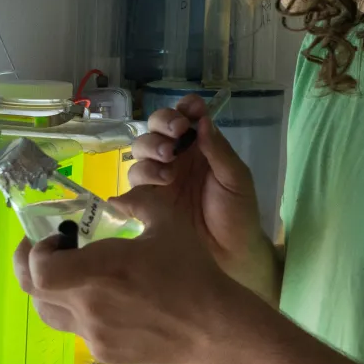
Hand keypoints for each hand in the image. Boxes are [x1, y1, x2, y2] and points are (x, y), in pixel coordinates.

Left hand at [13, 185, 249, 363]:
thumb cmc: (192, 270)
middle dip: (31, 265)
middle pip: (33, 291)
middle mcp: (91, 306)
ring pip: (48, 313)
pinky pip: (75, 328)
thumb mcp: (168, 222)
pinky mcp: (105, 351)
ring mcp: (95, 333)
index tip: (57, 239)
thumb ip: (139, 202)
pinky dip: (76, 310)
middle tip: (44, 250)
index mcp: (103, 270)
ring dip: (48, 289)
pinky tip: (101, 298)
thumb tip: (119, 196)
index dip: (37, 252)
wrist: (214, 326)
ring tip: (67, 275)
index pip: (40, 270)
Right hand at [129, 94, 278, 299]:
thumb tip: (202, 120)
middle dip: (160, 129)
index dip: (182, 109)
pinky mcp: (148, 206)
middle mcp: (175, 159)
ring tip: (167, 174)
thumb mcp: (236, 178)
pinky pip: (130, 194)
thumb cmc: (238, 211)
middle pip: (154, 131)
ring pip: (139, 157)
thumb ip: (218, 150)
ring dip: (149, 157)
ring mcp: (159, 181)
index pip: (183, 116)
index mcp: (198, 147)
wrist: (234, 254)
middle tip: (174, 141)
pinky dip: (124, 195)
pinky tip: (129, 200)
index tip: (189, 113)